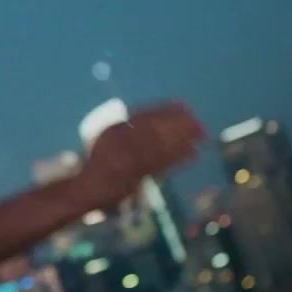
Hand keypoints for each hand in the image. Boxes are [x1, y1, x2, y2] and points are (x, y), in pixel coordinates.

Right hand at [80, 101, 205, 207]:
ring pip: (161, 146)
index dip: (166, 110)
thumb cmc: (101, 159)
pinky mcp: (139, 175)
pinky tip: (194, 153)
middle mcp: (122, 143)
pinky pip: (162, 165)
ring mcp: (130, 160)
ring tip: (201, 134)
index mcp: (116, 130)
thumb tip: (157, 113)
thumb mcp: (108, 135)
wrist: (90, 186)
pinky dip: (179, 158)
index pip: (145, 116)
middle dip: (178, 124)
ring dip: (182, 139)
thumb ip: (129, 125)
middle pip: (156, 130)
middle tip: (198, 119)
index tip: (183, 105)